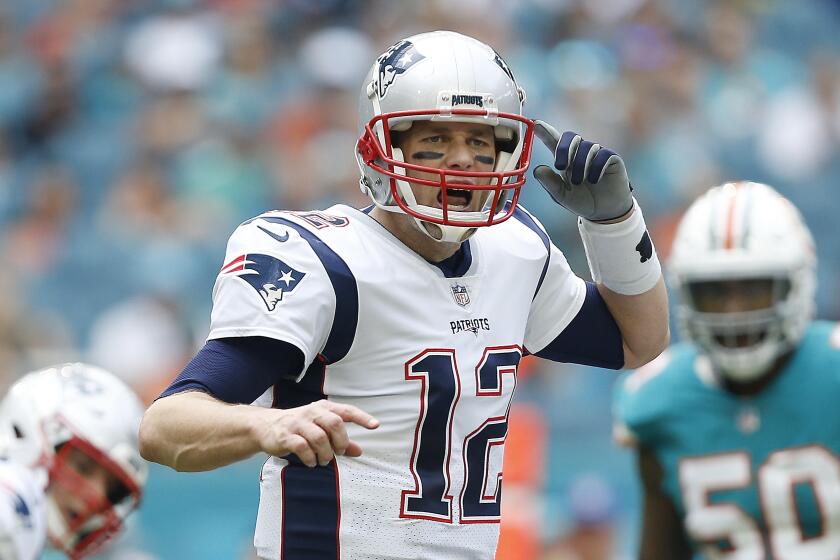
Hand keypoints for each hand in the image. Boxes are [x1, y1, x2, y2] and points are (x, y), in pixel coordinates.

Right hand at [255, 400, 378, 466]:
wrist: (266, 426)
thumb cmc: (299, 428)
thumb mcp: (320, 430)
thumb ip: (340, 440)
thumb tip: (359, 451)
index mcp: (323, 408)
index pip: (346, 410)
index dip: (362, 417)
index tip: (375, 425)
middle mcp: (312, 412)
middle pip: (335, 423)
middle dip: (341, 441)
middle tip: (339, 452)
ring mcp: (298, 423)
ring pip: (320, 437)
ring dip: (326, 453)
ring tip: (324, 460)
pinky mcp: (286, 436)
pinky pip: (302, 447)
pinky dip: (310, 458)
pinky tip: (311, 462)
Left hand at [533, 120, 632, 221]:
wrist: (605, 212)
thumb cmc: (582, 201)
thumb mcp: (561, 196)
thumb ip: (550, 183)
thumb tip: (537, 169)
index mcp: (565, 160)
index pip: (554, 141)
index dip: (545, 131)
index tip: (535, 123)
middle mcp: (580, 153)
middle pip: (571, 137)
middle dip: (563, 149)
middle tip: (560, 167)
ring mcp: (597, 154)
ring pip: (587, 147)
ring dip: (580, 165)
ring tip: (580, 182)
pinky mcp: (612, 158)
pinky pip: (603, 155)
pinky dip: (596, 168)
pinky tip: (594, 180)